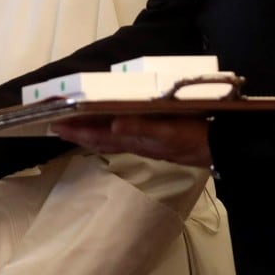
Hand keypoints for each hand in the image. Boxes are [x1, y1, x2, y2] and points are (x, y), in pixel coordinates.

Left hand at [50, 115, 212, 166]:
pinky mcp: (154, 141)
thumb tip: (113, 125)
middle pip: (99, 141)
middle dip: (78, 134)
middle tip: (57, 127)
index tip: (56, 125)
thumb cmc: (193, 138)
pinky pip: (123, 138)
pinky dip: (110, 134)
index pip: (98, 136)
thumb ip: (141, 128)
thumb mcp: (167, 132)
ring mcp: (144, 143)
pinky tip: (110, 129)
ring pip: (109, 141)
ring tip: (75, 129)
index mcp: (135, 140)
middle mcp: (135, 143)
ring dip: (90, 135)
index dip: (77, 131)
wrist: (218, 149)